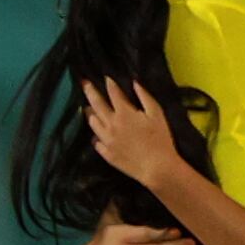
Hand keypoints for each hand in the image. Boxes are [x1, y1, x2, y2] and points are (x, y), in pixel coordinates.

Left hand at [78, 77, 191, 196]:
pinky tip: (96, 133)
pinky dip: (95, 134)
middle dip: (90, 92)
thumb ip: (145, 97)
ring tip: (87, 107)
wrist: (156, 167)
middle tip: (84, 83)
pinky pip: (96, 141)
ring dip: (89, 112)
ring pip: (92, 122)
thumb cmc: (161, 139)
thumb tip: (135, 83)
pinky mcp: (105, 152)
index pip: (113, 93)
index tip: (105, 77)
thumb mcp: (158, 115)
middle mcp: (110, 124)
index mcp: (124, 113)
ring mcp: (105, 139)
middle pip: (96, 105)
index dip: (109, 84)